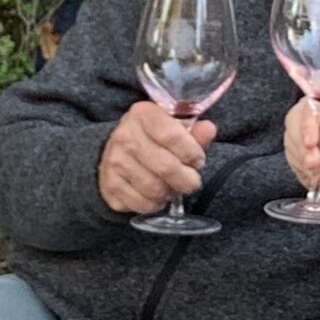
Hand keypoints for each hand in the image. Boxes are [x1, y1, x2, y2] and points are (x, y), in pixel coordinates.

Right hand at [97, 102, 217, 215]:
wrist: (118, 151)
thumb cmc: (154, 138)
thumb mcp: (175, 127)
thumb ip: (194, 131)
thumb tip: (209, 130)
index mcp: (142, 114)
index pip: (172, 136)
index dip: (192, 152)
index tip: (198, 160)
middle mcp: (124, 136)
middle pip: (166, 167)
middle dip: (187, 180)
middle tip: (191, 181)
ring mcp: (114, 162)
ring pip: (155, 189)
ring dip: (171, 192)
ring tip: (172, 186)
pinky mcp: (110, 186)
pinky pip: (143, 204)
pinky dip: (156, 204)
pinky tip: (157, 195)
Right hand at [283, 91, 319, 223]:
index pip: (314, 100)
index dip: (309, 119)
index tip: (312, 140)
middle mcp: (314, 112)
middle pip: (297, 123)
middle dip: (308, 149)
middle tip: (318, 164)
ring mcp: (302, 131)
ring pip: (295, 145)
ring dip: (315, 166)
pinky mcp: (295, 150)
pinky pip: (295, 162)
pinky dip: (313, 176)